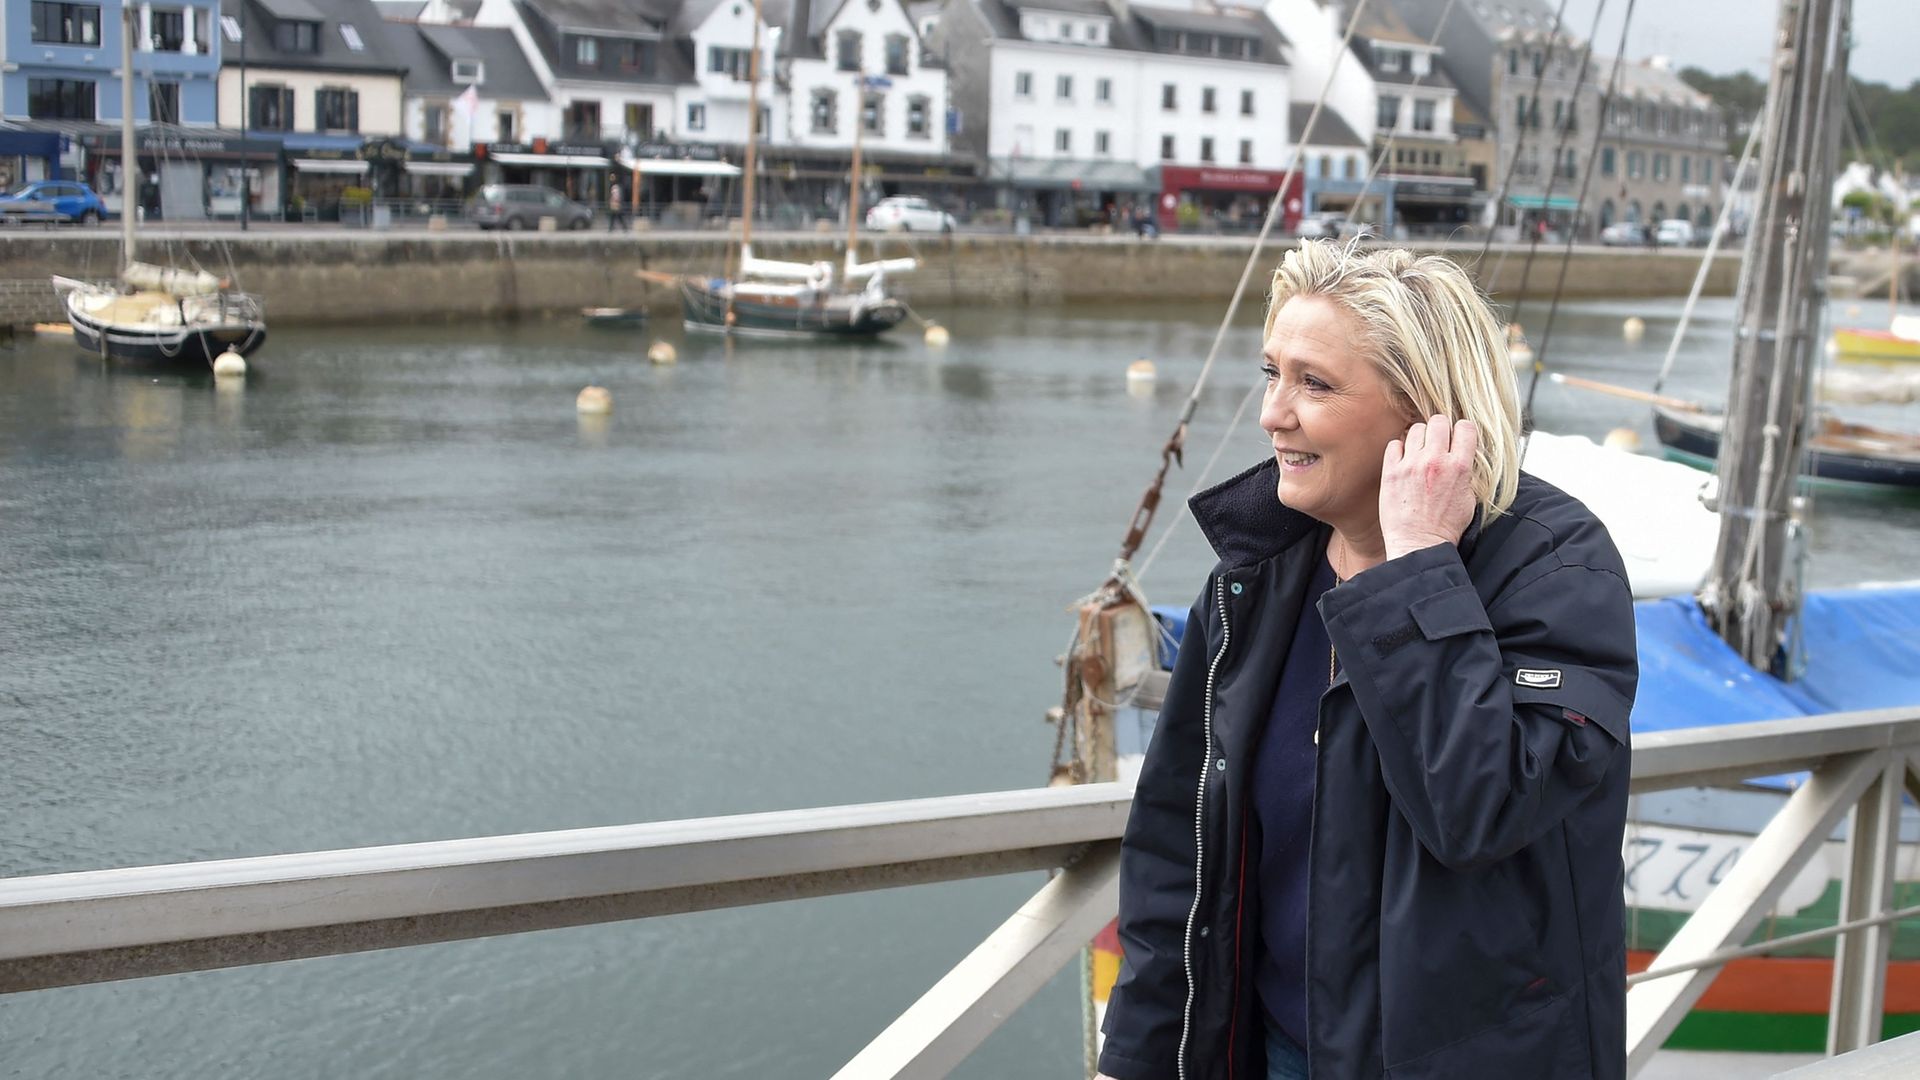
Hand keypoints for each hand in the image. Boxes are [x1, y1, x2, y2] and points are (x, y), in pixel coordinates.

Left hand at [1379, 414, 1476, 560]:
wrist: (1419, 544)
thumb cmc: (1444, 527)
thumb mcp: (1469, 498)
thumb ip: (1466, 472)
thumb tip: (1462, 456)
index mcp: (1459, 467)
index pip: (1466, 427)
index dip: (1463, 431)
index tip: (1458, 438)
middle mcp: (1435, 461)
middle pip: (1438, 421)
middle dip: (1441, 429)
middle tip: (1438, 442)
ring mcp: (1411, 465)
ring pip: (1415, 429)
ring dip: (1420, 438)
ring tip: (1420, 452)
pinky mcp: (1391, 472)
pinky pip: (1394, 444)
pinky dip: (1400, 449)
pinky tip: (1405, 460)